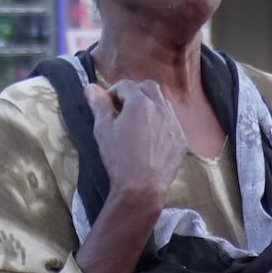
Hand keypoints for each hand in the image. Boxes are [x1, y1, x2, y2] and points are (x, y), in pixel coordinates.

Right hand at [92, 78, 189, 201]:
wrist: (142, 188)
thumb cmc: (119, 158)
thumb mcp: (103, 130)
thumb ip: (99, 105)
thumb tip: (91, 87)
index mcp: (140, 103)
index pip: (126, 85)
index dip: (113, 92)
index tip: (107, 105)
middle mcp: (161, 108)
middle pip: (149, 87)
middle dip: (135, 93)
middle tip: (123, 109)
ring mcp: (174, 124)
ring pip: (163, 104)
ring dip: (150, 106)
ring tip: (137, 123)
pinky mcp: (180, 140)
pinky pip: (171, 123)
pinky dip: (160, 123)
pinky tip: (150, 139)